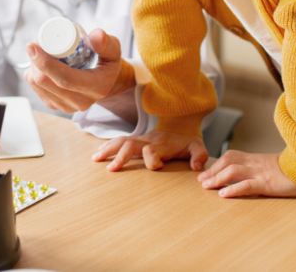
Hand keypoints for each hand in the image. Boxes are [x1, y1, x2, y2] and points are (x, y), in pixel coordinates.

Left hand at [23, 29, 133, 113]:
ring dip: (33, 65)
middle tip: (37, 42)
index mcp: (96, 88)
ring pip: (37, 85)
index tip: (32, 45)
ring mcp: (66, 106)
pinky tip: (41, 64)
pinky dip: (33, 73)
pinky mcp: (55, 106)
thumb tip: (97, 35)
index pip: (65, 79)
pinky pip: (36, 88)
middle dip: (35, 60)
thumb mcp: (113, 51)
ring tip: (41, 51)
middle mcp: (80, 102)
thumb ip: (107, 42)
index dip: (45, 62)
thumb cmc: (108, 63)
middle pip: (46, 82)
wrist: (105, 83)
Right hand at [93, 130, 208, 171]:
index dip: (152, 160)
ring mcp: (140, 139)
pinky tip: (98, 153)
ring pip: (121, 141)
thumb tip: (195, 166)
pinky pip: (119, 140)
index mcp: (162, 144)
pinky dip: (108, 145)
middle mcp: (148, 140)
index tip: (158, 167)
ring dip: (108, 149)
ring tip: (96, 159)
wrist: (180, 125)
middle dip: (121, 156)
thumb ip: (199, 155)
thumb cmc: (187, 141)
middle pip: (131, 144)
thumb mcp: (198, 147)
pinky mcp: (135, 139)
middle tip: (111, 169)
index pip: (152, 151)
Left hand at [197, 151, 295, 197]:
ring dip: (217, 179)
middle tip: (201, 181)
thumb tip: (241, 178)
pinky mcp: (268, 184)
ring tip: (206, 187)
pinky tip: (223, 195)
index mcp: (255, 159)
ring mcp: (260, 173)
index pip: (230, 156)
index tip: (204, 173)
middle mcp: (255, 163)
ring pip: (233, 171)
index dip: (215, 164)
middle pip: (227, 162)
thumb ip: (256, 169)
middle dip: (212, 171)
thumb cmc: (290, 171)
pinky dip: (233, 189)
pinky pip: (247, 185)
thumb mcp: (269, 167)